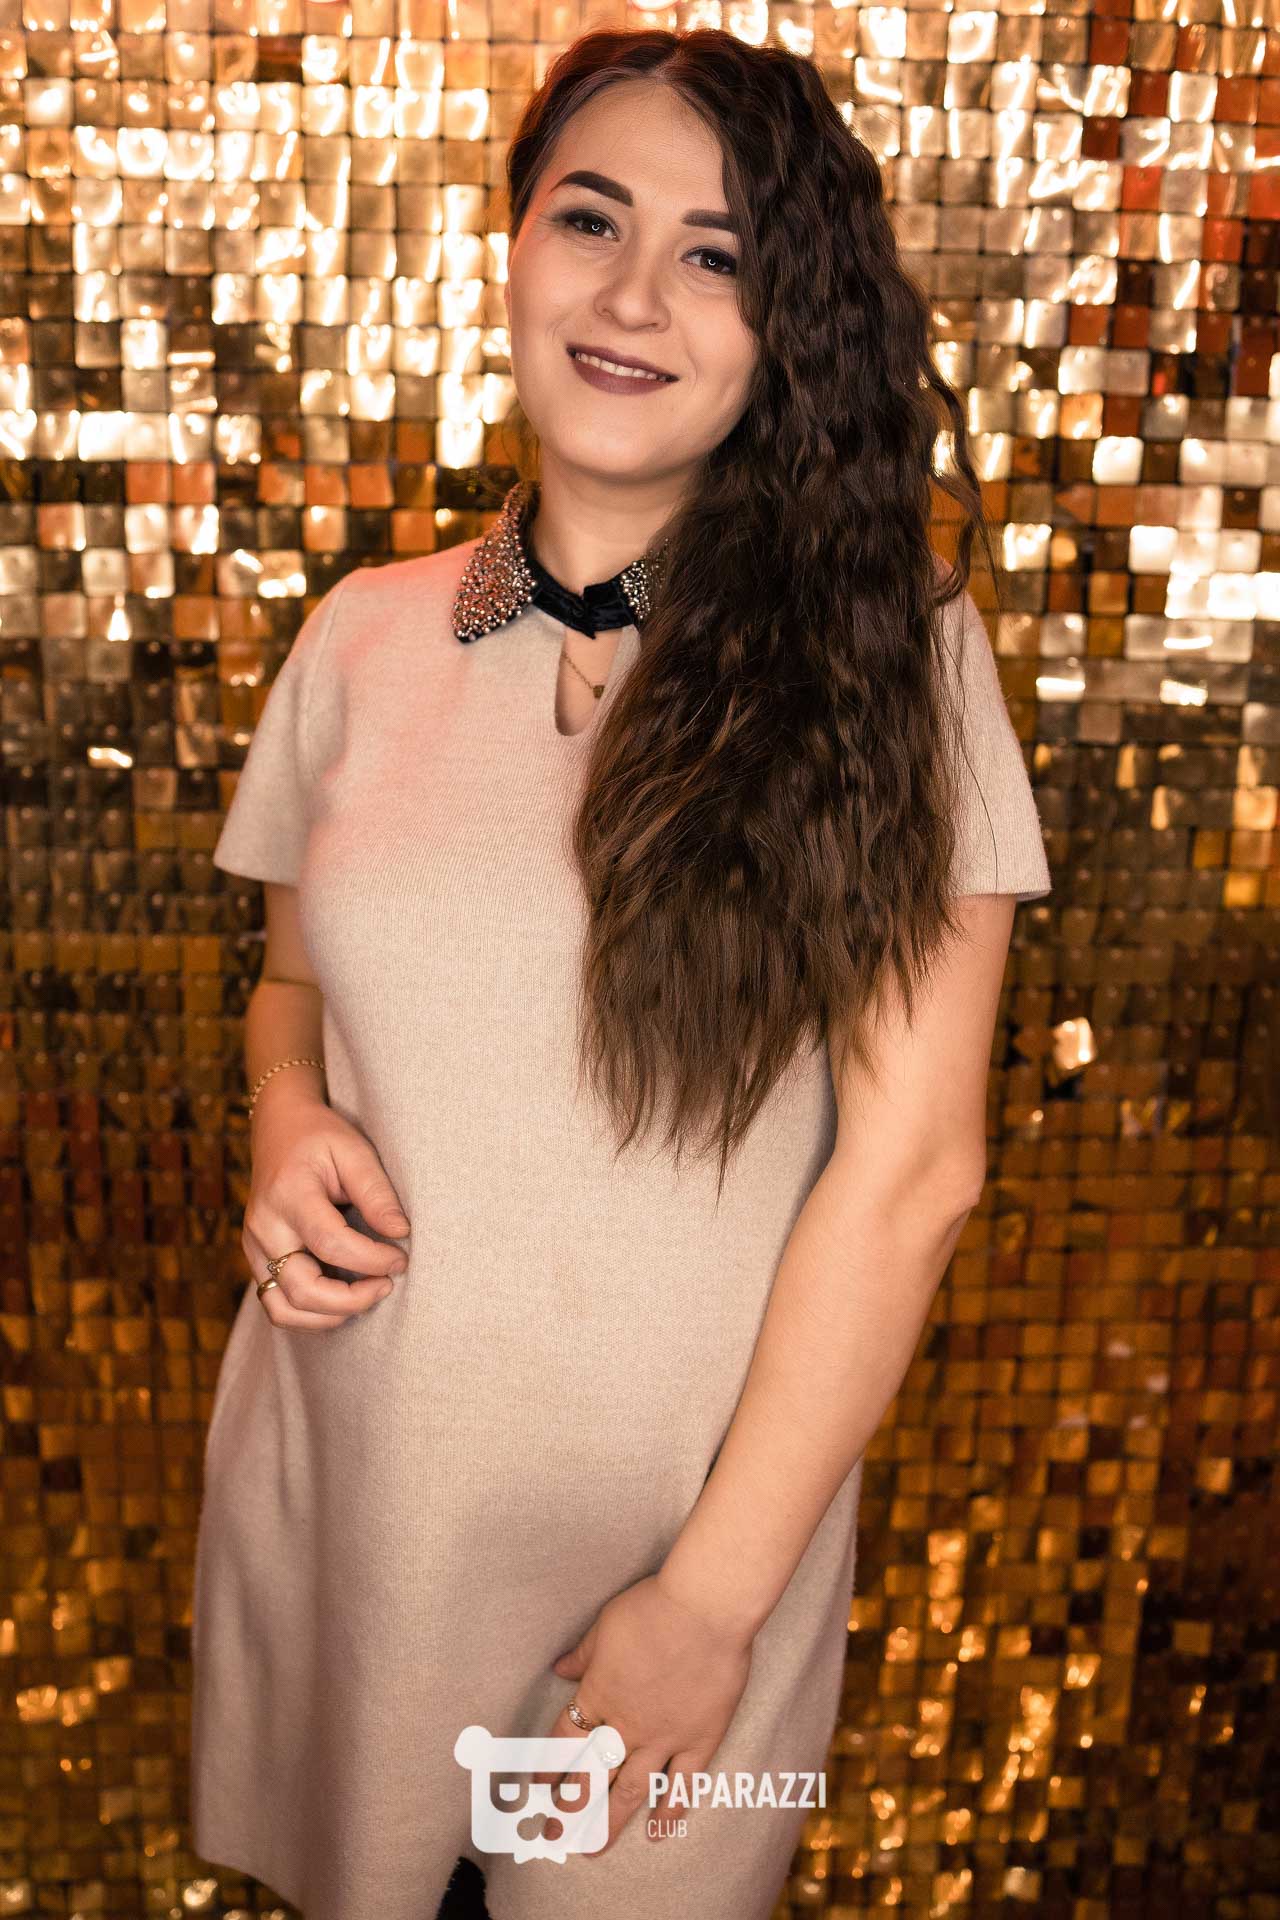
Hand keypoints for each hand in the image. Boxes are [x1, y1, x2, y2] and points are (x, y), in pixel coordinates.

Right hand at [243, 1082, 410, 1329]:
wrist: (277, 1128)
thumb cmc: (320, 1137)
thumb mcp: (354, 1150)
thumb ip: (377, 1192)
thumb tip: (400, 1233)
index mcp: (289, 1194)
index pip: (330, 1243)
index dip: (371, 1259)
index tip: (400, 1258)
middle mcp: (264, 1227)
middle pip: (302, 1289)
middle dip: (352, 1300)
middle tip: (387, 1285)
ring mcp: (254, 1247)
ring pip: (283, 1310)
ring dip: (329, 1316)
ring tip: (366, 1296)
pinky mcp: (256, 1260)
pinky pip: (277, 1305)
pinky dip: (311, 1314)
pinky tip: (343, 1299)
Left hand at [542, 1572, 753, 1854]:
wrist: (706, 1610)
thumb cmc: (653, 1608)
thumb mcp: (606, 1625)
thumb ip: (583, 1655)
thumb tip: (559, 1668)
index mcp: (599, 1695)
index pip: (565, 1742)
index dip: (550, 1767)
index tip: (539, 1789)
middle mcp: (626, 1725)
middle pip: (591, 1777)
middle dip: (569, 1810)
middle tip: (554, 1836)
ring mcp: (663, 1738)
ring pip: (631, 1791)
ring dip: (610, 1823)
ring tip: (593, 1849)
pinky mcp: (699, 1740)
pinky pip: (682, 1784)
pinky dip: (671, 1809)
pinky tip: (659, 1831)